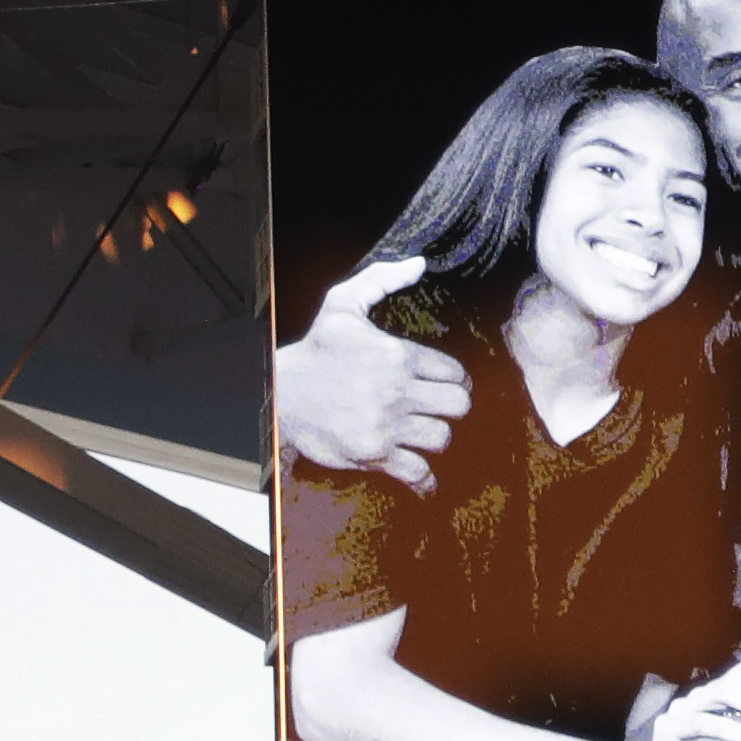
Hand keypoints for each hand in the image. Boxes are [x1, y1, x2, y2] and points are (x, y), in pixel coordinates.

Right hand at [276, 254, 471, 488]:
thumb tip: (420, 263)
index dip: (455, 377)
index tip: (446, 381)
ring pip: (442, 437)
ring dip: (436, 434)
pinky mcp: (375, 453)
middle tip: (440, 404)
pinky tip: (424, 474)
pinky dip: (424, 476)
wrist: (281, 393)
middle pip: (458, 405)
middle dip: (453, 404)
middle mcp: (397, 391)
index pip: (453, 372)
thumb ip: (382, 279)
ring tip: (422, 428)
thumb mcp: (343, 304)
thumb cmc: (317, 349)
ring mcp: (387, 425)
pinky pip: (418, 471)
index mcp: (397, 355)